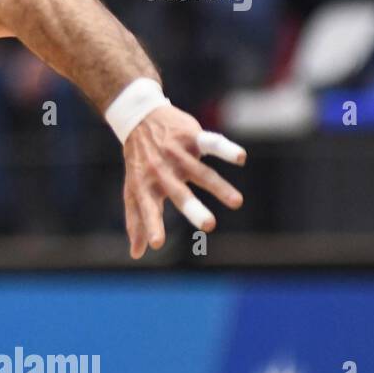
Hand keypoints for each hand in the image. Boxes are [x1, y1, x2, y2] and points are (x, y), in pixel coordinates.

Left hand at [122, 104, 245, 258]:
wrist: (138, 118)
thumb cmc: (139, 162)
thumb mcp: (133, 189)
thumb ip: (137, 220)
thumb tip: (137, 253)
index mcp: (146, 186)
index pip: (148, 209)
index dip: (151, 225)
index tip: (156, 244)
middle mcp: (161, 171)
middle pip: (179, 193)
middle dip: (193, 208)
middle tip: (209, 225)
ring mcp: (176, 154)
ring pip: (200, 172)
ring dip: (218, 186)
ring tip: (237, 202)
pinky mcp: (190, 137)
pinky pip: (209, 143)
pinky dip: (224, 149)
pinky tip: (240, 158)